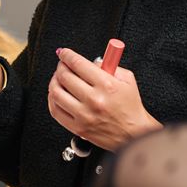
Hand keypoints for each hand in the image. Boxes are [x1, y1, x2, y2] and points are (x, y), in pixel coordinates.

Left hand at [47, 48, 161, 151]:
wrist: (134, 133)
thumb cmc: (131, 108)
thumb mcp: (127, 79)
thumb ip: (109, 66)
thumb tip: (91, 61)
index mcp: (106, 85)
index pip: (78, 63)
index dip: (67, 55)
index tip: (64, 53)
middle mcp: (93, 100)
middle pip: (64, 76)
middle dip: (60, 66)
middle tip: (62, 65)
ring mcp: (84, 115)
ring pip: (56, 93)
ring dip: (54, 82)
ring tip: (58, 79)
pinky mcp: (78, 128)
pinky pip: (56, 111)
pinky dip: (52, 100)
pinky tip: (57, 95)